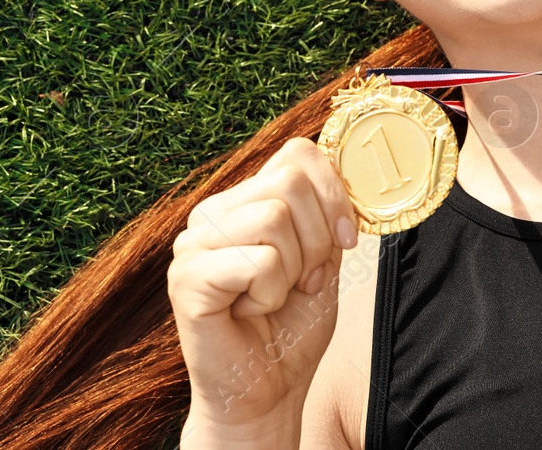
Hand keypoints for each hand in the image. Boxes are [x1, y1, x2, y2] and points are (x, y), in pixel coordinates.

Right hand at [168, 137, 359, 434]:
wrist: (267, 388)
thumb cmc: (291, 323)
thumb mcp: (323, 255)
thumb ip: (328, 212)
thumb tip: (355, 171)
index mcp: (243, 199)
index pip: (297, 153)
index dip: (334, 192)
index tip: (346, 238)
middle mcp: (211, 212)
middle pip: (290, 182)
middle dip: (318, 238)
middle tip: (303, 279)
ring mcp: (193, 244)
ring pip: (274, 216)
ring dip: (294, 267)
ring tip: (275, 295)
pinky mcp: (187, 278)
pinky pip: (258, 260)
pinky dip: (272, 292)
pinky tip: (253, 310)